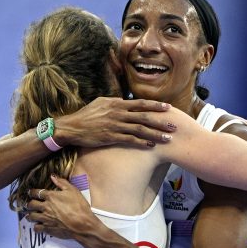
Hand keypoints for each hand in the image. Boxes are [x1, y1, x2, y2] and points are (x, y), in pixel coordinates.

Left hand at [24, 175, 103, 239]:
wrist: (82, 224)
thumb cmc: (79, 207)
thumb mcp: (73, 190)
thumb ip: (62, 182)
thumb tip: (53, 176)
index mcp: (50, 196)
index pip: (36, 192)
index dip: (32, 192)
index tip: (30, 192)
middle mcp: (45, 207)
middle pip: (31, 205)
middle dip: (29, 204)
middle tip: (30, 204)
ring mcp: (45, 218)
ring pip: (31, 217)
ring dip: (30, 215)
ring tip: (30, 215)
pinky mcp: (47, 229)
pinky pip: (36, 228)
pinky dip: (36, 227)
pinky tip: (38, 226)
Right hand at [55, 97, 176, 147]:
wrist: (72, 127)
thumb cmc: (86, 115)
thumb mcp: (101, 103)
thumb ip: (115, 102)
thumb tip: (126, 101)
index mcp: (117, 103)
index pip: (140, 103)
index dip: (155, 106)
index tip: (168, 108)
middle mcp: (118, 113)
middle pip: (144, 116)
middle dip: (161, 120)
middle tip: (174, 124)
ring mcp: (115, 125)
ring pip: (140, 129)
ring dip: (155, 134)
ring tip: (167, 138)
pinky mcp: (111, 137)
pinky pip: (130, 140)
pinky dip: (142, 142)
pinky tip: (151, 145)